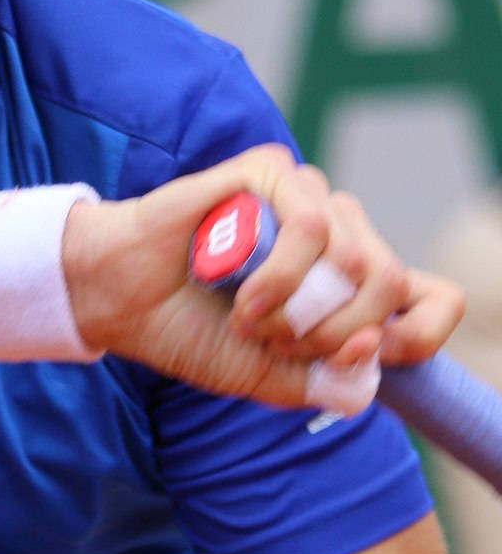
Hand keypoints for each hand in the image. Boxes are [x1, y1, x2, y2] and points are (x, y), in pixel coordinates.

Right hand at [63, 145, 463, 405]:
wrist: (120, 302)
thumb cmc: (191, 330)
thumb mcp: (270, 378)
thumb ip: (327, 381)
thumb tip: (372, 354)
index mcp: (348, 281)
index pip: (434, 298)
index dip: (421, 335)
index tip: (366, 359)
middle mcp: (338, 234)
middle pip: (390, 283)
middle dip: (336, 335)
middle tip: (278, 346)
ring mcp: (305, 198)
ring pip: (355, 259)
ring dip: (300, 313)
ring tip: (249, 322)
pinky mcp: (269, 172)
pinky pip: (312, 227)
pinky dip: (280, 279)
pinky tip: (242, 299)